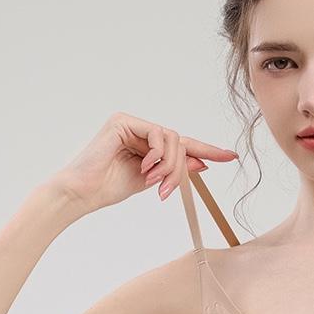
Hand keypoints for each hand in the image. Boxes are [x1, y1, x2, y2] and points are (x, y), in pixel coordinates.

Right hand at [51, 111, 238, 213]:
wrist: (83, 192)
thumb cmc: (108, 188)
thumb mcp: (151, 180)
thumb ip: (173, 169)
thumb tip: (200, 163)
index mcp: (146, 144)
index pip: (181, 144)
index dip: (207, 150)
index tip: (230, 156)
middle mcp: (139, 130)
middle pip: (179, 142)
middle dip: (179, 169)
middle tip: (166, 189)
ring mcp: (131, 124)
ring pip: (172, 139)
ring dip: (169, 165)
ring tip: (154, 182)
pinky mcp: (123, 121)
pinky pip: (158, 134)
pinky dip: (158, 154)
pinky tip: (146, 168)